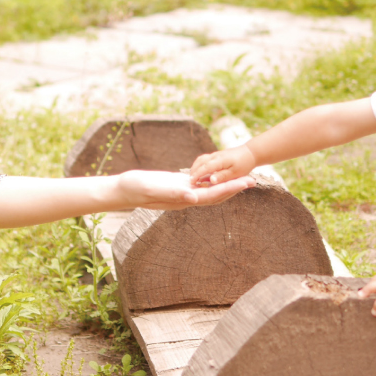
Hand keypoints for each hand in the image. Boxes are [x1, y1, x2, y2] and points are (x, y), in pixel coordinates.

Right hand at [116, 169, 255, 210]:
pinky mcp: (176, 186)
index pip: (213, 195)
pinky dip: (211, 180)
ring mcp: (182, 193)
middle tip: (253, 180)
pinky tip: (217, 175)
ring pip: (209, 190)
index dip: (231, 189)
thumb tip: (194, 198)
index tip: (247, 183)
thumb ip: (173, 194)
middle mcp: (186, 198)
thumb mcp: (154, 190)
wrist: (123, 190)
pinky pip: (199, 185)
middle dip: (234, 188)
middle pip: (216, 195)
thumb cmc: (135, 189)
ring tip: (240, 178)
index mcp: (183, 199)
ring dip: (225, 185)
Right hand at [189, 145, 256, 185]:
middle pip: (200, 162)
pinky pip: (203, 159)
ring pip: (200, 160)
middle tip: (189, 182)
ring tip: (193, 178)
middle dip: (193, 172)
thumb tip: (211, 181)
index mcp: (220, 160)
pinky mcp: (216, 155)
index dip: (197, 175)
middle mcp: (215, 156)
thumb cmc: (244, 164)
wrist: (250, 152)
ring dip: (195, 168)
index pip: (204, 167)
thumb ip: (222, 176)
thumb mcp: (235, 173)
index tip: (191, 182)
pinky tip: (199, 172)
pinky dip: (199, 166)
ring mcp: (215, 155)